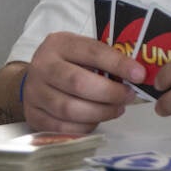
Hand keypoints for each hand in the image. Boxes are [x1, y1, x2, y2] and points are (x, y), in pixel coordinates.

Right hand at [24, 31, 144, 133]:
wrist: (36, 77)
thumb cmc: (69, 62)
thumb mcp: (84, 50)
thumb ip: (106, 58)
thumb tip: (137, 73)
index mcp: (60, 44)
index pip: (93, 52)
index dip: (118, 64)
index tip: (139, 74)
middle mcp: (43, 66)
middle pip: (78, 83)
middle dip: (110, 93)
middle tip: (129, 96)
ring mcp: (34, 92)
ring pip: (69, 108)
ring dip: (100, 112)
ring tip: (118, 109)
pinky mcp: (32, 114)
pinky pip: (61, 127)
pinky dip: (84, 126)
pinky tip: (97, 119)